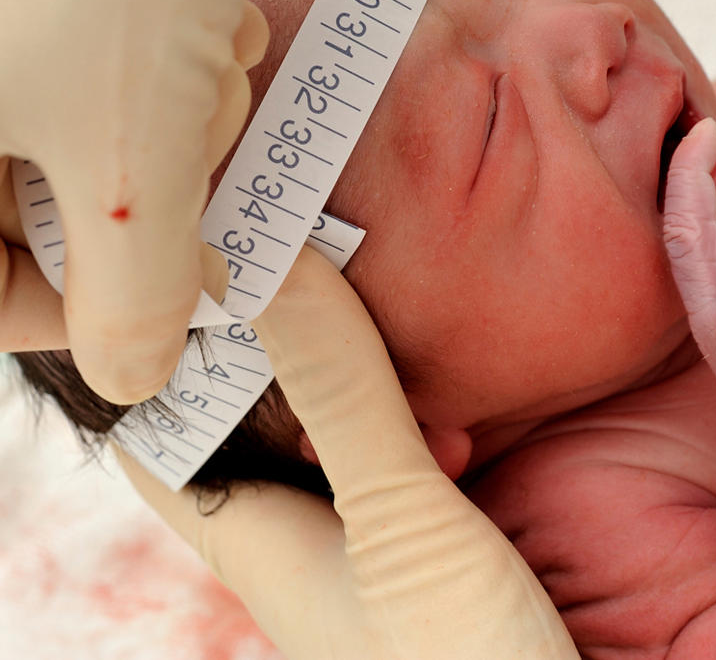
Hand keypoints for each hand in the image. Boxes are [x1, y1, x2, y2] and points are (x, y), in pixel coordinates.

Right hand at [0, 0, 276, 401]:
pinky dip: (148, 45)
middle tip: (208, 128)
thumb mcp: (134, 142)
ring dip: (161, 105)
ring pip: (53, 113)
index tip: (163, 294)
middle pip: (12, 190)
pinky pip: (65, 39)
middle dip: (140, 178)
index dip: (61, 307)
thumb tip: (133, 371)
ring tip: (217, 43)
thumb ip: (129, 283)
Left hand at [120, 248, 577, 659]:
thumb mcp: (396, 520)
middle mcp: (296, 536)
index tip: (195, 268)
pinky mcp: (424, 549)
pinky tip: (458, 423)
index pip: (161, 434)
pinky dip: (417, 425)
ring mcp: (361, 544)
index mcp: (252, 534)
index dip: (161, 354)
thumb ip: (341, 397)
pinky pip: (397, 463)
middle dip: (271, 346)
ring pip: (331, 434)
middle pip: (249, 420)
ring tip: (390, 339)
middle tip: (306, 270)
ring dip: (354, 382)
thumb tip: (274, 264)